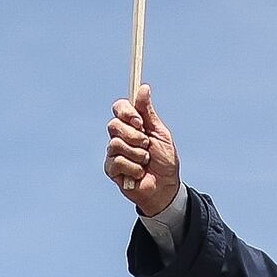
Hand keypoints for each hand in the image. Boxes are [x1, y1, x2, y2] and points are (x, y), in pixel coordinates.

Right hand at [103, 87, 182, 221]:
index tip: (139, 122)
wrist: (165, 188)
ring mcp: (113, 152)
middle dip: (134, 136)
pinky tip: (139, 174)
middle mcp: (120, 136)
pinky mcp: (111, 169)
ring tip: (145, 162)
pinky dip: (133, 168)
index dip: (126, 112)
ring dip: (137, 154)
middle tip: (146, 145)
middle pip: (114, 124)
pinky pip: (117, 161)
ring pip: (116, 144)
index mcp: (132, 125)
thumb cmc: (165, 161)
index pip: (119, 107)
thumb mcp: (160, 133)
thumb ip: (148, 113)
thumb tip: (143, 88)